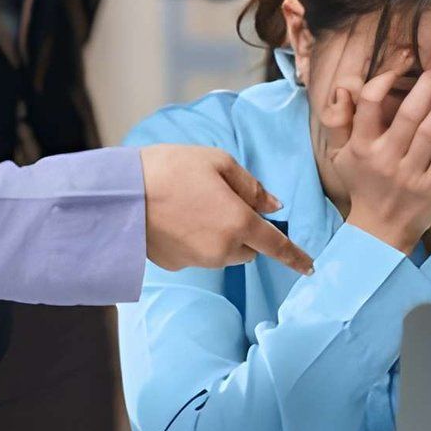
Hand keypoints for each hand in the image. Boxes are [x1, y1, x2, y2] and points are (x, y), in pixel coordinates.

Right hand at [139, 145, 313, 273]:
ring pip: (225, 254)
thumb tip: (273, 206)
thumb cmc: (170, 169)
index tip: (310, 267)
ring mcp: (199, 261)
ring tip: (195, 206)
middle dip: (246, 232)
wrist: (120, 195)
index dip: (296, 257)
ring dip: (222, 237)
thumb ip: (251, 187)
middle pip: (249, 249)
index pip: (277, 246)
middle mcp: (223, 250)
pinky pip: (199, 255)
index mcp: (239, 223)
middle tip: (222, 201)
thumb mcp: (218, 162)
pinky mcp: (177, 265)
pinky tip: (177, 219)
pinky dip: (197, 241)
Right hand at [319, 50, 430, 253]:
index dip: (389, 74)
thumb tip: (343, 88)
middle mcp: (385, 158)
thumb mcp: (341, 154)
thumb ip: (339, 120)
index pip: (370, 101)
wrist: (381, 230)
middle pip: (410, 112)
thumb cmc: (363, 184)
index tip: (408, 54)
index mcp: (362, 146)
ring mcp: (410, 174)